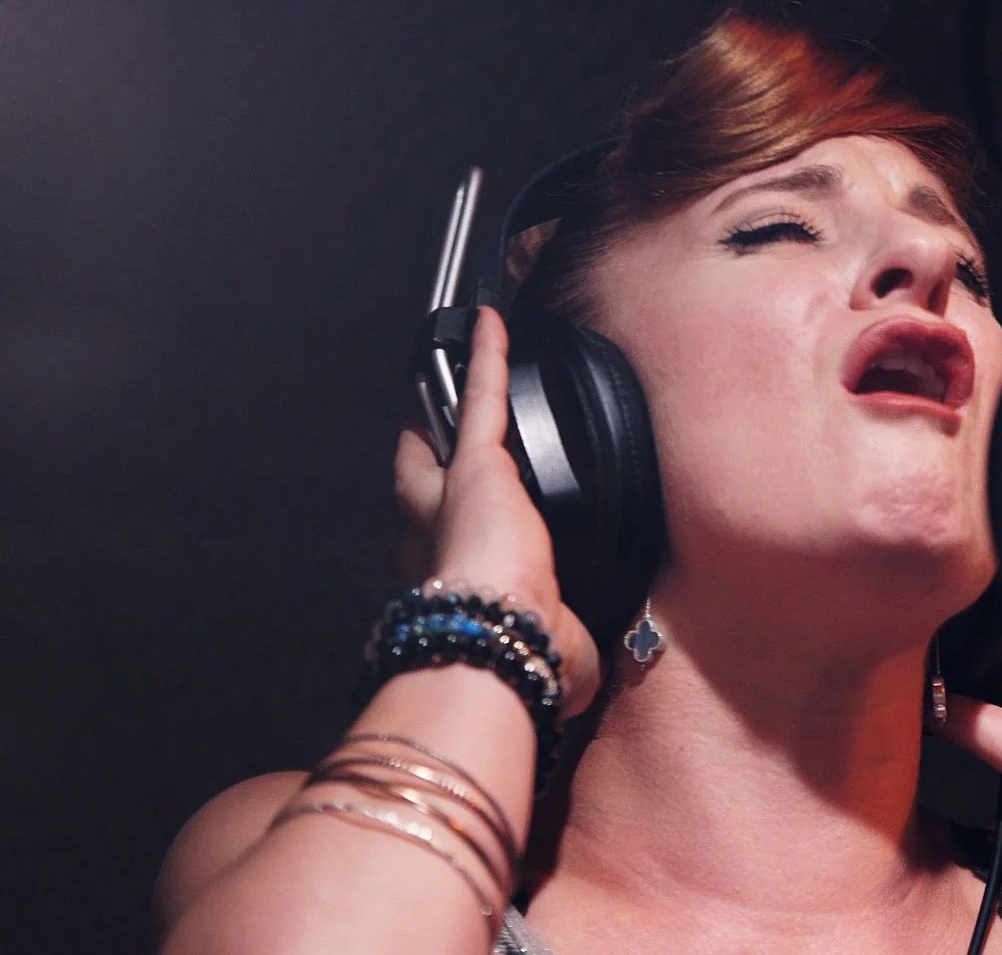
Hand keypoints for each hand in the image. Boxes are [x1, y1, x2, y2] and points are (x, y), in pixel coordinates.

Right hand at [394, 306, 602, 718]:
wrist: (495, 640)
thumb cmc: (518, 663)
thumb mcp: (557, 667)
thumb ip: (568, 660)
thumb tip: (581, 681)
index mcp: (455, 595)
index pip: (442, 557)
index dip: (441, 541)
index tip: (450, 539)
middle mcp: (438, 543)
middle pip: (419, 490)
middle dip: (419, 463)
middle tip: (422, 434)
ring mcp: (452, 499)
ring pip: (439, 442)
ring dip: (446, 404)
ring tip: (448, 362)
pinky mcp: (479, 464)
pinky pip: (484, 397)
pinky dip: (487, 358)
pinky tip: (491, 321)